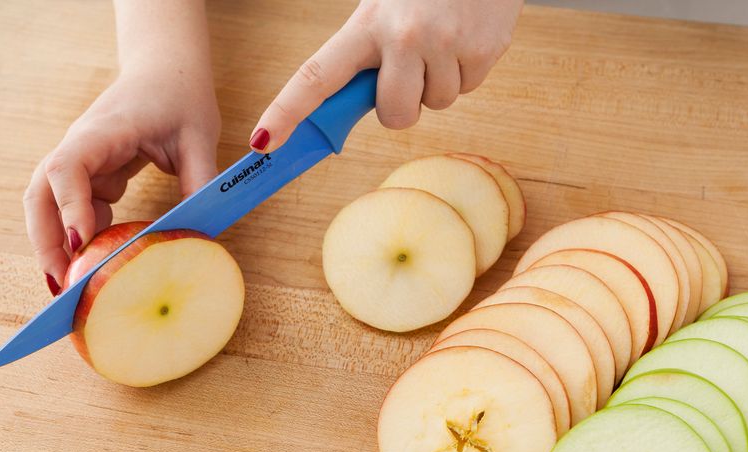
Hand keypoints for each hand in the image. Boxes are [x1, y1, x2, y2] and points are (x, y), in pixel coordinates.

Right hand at [25, 66, 219, 293]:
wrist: (166, 70)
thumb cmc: (181, 97)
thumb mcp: (199, 138)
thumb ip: (200, 182)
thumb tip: (200, 234)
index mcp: (103, 131)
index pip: (68, 168)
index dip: (69, 206)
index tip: (79, 242)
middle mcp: (80, 146)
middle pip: (42, 194)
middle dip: (46, 241)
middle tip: (63, 286)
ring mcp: (81, 160)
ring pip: (49, 204)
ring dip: (54, 244)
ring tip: (70, 287)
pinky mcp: (91, 173)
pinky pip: (74, 207)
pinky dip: (79, 235)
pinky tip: (95, 263)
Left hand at [250, 0, 523, 151]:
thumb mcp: (384, 5)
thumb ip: (364, 50)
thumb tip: (351, 104)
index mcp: (367, 22)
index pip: (317, 76)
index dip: (287, 111)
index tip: (263, 141)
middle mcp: (405, 36)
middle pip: (393, 115)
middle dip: (400, 105)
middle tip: (409, 68)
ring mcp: (447, 46)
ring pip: (436, 104)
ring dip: (437, 82)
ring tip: (442, 39)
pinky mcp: (484, 52)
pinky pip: (468, 89)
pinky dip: (466, 70)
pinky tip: (464, 36)